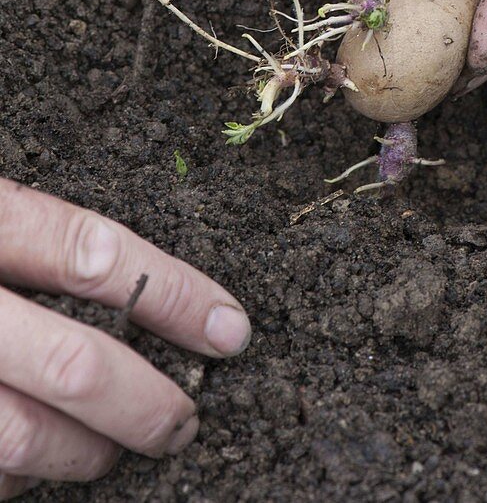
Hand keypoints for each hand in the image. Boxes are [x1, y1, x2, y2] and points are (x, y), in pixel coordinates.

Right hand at [0, 180, 249, 498]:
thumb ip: (32, 243)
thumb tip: (140, 296)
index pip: (89, 254)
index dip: (172, 293)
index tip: (230, 328)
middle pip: (70, 362)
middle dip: (146, 402)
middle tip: (186, 419)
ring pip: (21, 438)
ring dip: (89, 452)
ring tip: (124, 449)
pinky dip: (17, 478)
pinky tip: (39, 465)